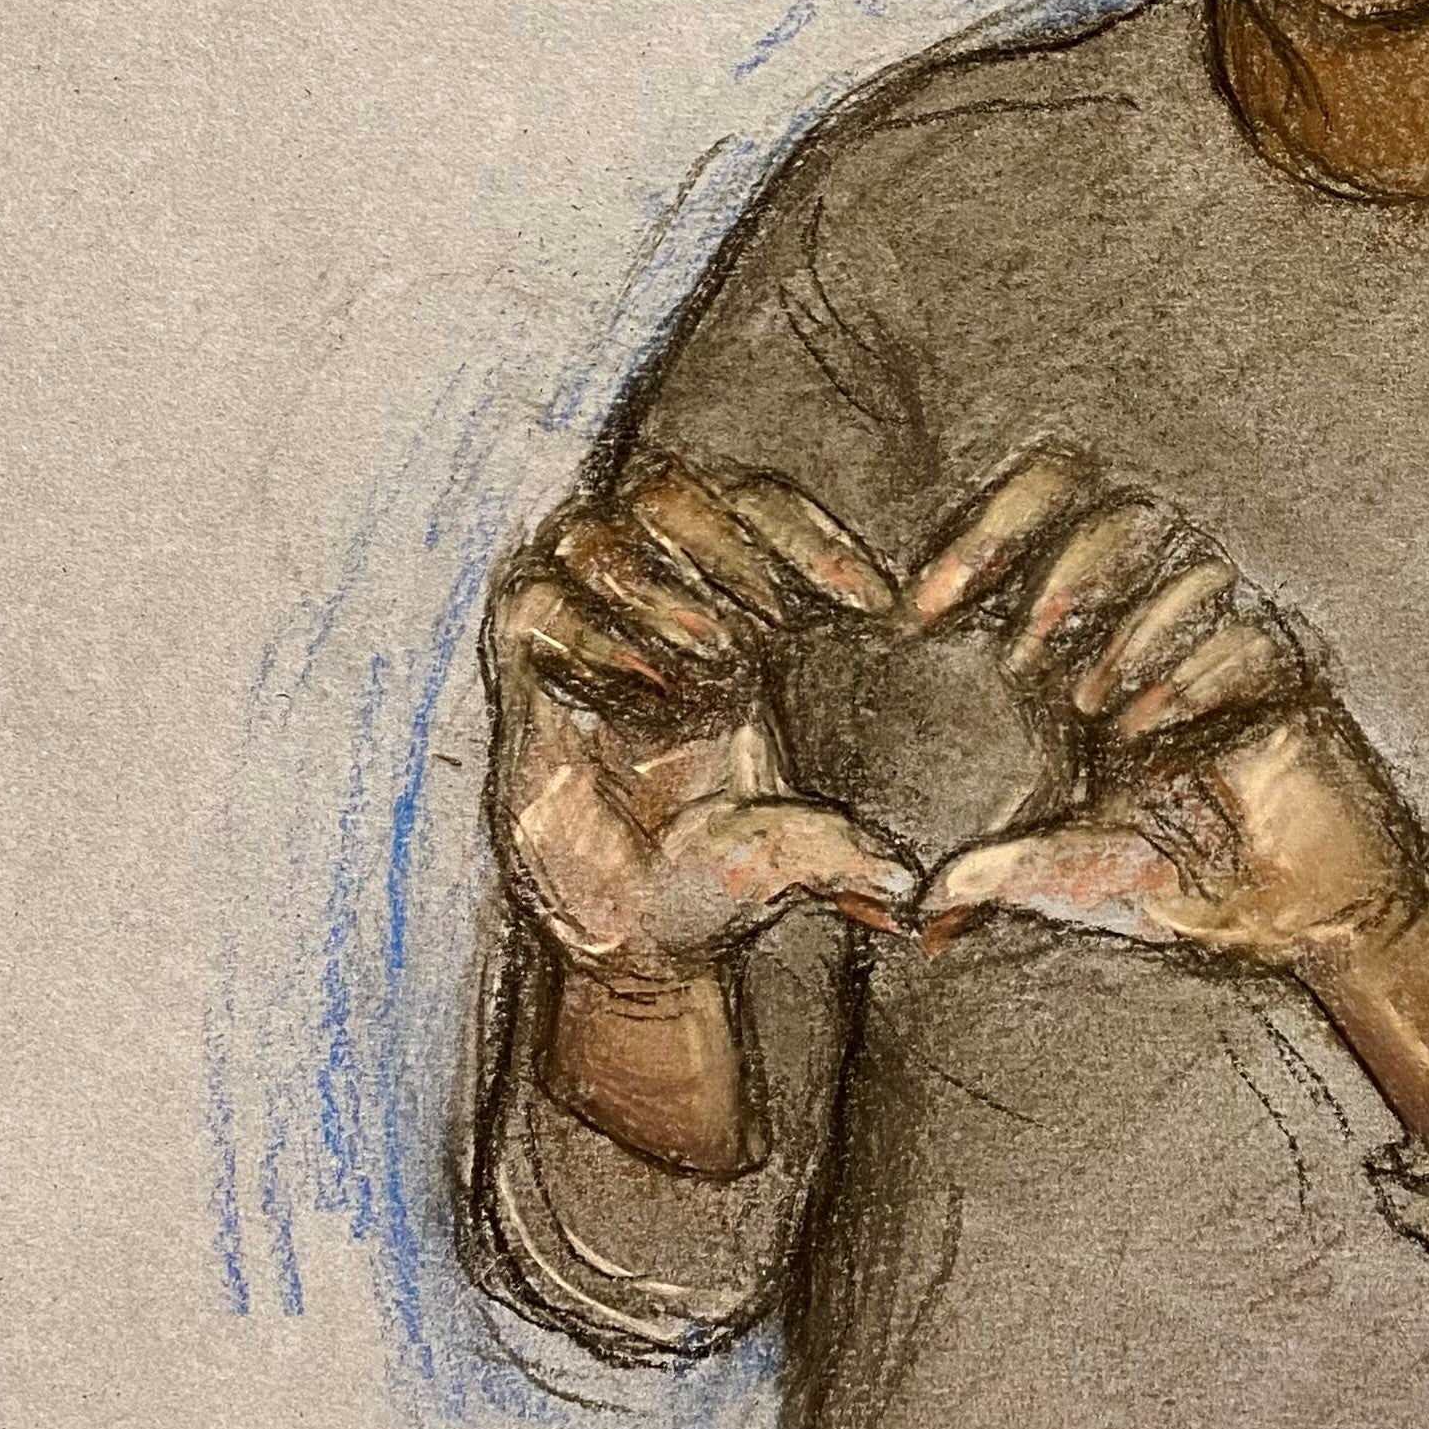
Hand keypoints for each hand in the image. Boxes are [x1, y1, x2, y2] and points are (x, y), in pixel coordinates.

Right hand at [485, 457, 917, 1170]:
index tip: (876, 603)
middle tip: (774, 621)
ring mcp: (580, 629)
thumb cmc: (715, 874)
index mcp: (728, 607)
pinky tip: (642, 693)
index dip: (812, 536)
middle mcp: (650, 600)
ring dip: (664, 592)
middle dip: (730, 543)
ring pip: (598, 533)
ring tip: (714, 668)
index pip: (756, 506)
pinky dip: (591, 636)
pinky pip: (535, 604)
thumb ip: (844, 853)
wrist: (627, 939)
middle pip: (670, 489)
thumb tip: (909, 894)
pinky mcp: (520, 676)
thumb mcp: (794, 854)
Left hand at [895, 449, 1428, 979]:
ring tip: (1094, 710)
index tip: (919, 611)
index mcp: (1083, 641)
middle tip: (1023, 650)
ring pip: (1187, 557)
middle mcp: (1152, 620)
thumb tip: (928, 901)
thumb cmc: (1182, 873)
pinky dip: (1193, 674)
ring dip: (1129, 629)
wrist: (1293, 913)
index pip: (1040, 524)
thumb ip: (1008, 870)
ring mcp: (1224, 637)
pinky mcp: (1288, 671)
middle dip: (1063, 568)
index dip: (979, 539)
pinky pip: (1250, 632)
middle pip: (1116, 508)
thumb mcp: (1076, 873)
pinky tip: (1155, 729)